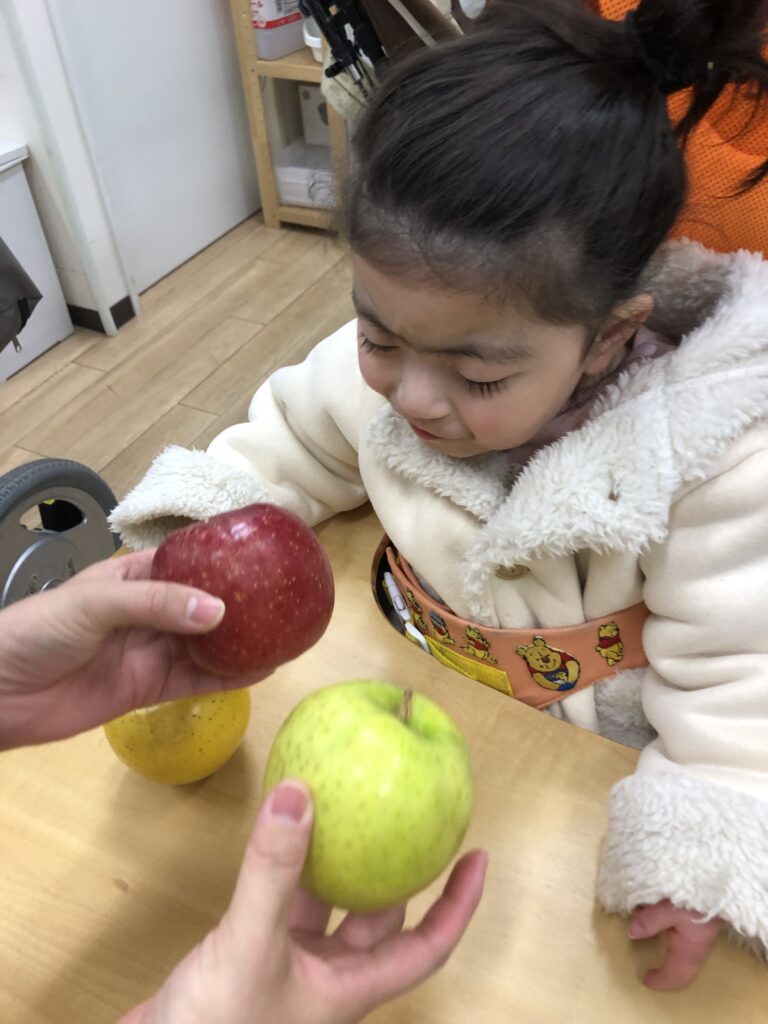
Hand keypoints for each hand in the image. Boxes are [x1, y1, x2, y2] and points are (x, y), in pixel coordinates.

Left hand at [0, 550, 265, 749]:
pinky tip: (259, 670)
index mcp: (134, 577)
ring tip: (284, 634)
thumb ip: (157, 604)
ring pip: (207, 645)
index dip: (223, 559)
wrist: (0, 693)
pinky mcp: (149, 690)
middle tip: (285, 599)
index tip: (263, 556)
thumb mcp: (96, 603)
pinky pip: (196, 681)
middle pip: (205, 606)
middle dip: (242, 603)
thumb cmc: (38, 629)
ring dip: (242, 642)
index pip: (188, 562)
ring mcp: (151, 652)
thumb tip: (219, 612)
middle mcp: (149, 613)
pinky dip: (228, 678)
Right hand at [121, 780, 487, 1023]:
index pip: (427, 947)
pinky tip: (280, 835)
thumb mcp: (250, 946)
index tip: (479, 857)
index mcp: (349, 988)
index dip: (459, 905)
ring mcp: (287, 969)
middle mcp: (326, 978)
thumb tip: (298, 794)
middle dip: (395, 871)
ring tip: (344, 810)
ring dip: (335, 864)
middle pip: (378, 920)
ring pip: (328, 908)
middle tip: (402, 817)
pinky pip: (282, 904)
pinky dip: (286, 870)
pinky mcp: (250, 958)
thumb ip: (273, 873)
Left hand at [628, 900, 722, 989]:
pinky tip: (649, 896)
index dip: (662, 980)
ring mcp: (696, 924)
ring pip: (673, 933)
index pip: (677, 973)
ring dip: (655, 923)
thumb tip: (631, 933)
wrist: (720, 874)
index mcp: (690, 948)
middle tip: (636, 932)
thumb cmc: (697, 897)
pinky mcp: (695, 908)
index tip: (645, 978)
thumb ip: (650, 921)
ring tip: (638, 906)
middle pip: (676, 956)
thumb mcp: (670, 910)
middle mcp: (694, 940)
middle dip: (658, 950)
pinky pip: (674, 916)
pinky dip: (659, 910)